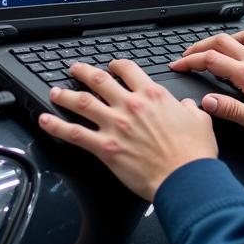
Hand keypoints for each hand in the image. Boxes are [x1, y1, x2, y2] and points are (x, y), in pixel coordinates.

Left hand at [37, 59, 216, 200]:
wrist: (185, 177)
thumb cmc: (193, 153)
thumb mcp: (200, 121)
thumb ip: (189, 109)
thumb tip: (187, 106)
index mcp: (153, 96)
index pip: (128, 70)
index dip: (117, 65)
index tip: (112, 66)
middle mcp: (131, 105)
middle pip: (99, 80)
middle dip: (84, 72)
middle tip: (75, 70)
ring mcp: (115, 125)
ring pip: (81, 102)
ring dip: (64, 94)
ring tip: (54, 91)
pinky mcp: (105, 147)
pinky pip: (73, 133)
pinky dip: (55, 126)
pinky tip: (44, 121)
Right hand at [169, 29, 243, 148]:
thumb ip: (229, 110)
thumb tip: (206, 102)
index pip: (211, 60)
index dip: (189, 61)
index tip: (177, 64)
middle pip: (221, 41)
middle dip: (198, 46)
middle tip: (186, 55)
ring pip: (239, 35)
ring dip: (221, 39)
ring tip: (210, 49)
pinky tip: (243, 42)